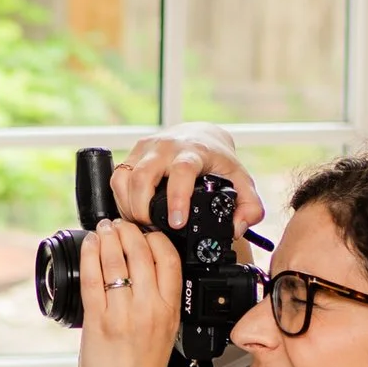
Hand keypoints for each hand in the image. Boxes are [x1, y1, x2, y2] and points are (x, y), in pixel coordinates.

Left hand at [77, 218, 179, 366]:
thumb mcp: (164, 333)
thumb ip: (157, 302)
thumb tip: (140, 272)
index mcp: (170, 310)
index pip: (169, 259)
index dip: (155, 238)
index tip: (145, 233)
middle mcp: (150, 308)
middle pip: (141, 252)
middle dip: (128, 231)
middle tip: (119, 225)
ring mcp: (123, 313)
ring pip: (116, 259)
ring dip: (107, 238)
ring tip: (103, 230)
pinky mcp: (98, 319)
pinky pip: (93, 277)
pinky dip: (90, 256)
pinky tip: (89, 246)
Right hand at [110, 123, 266, 231]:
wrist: (200, 136)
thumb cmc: (218, 161)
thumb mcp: (241, 181)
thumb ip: (250, 207)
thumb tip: (236, 228)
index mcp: (194, 151)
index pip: (182, 171)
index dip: (177, 198)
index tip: (177, 223)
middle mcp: (166, 147)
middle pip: (143, 176)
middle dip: (142, 208)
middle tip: (151, 229)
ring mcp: (145, 149)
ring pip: (124, 178)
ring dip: (128, 206)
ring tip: (142, 224)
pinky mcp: (131, 154)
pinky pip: (117, 178)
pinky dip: (121, 200)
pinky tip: (133, 213)